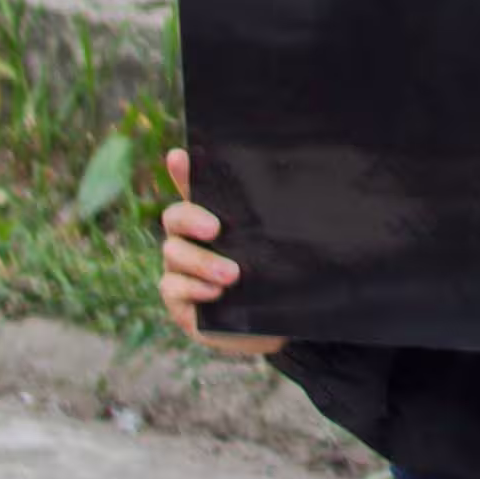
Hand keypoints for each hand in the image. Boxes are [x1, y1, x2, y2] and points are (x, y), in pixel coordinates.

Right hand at [155, 149, 283, 360]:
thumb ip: (279, 221)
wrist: (274, 323)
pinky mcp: (179, 299)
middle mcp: (191, 238)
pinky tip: (215, 293)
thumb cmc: (277, 277)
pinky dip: (193, 288)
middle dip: (191, 219)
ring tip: (232, 275)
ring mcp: (180, 268)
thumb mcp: (281, 245)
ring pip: (174, 253)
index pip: (194, 187)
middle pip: (175, 217)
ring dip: (202, 262)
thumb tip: (306, 186)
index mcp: (215, 217)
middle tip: (216, 229)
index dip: (183, 171)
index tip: (179, 155)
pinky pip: (173, 287)